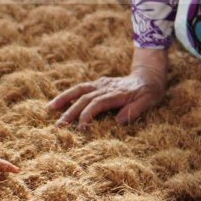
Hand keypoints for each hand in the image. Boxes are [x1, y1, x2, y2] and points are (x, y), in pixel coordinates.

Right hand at [50, 47, 166, 128]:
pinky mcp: (98, 84)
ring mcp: (101, 84)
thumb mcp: (150, 100)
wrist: (149, 74)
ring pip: (78, 90)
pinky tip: (58, 103)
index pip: (99, 103)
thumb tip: (119, 121)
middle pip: (85, 98)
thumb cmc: (150, 91)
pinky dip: (68, 95)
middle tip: (59, 126)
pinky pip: (80, 88)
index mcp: (118, 93)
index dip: (88, 114)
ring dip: (63, 99)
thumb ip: (135, 109)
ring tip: (49, 109)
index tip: (80, 126)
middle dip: (70, 112)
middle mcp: (106, 87)